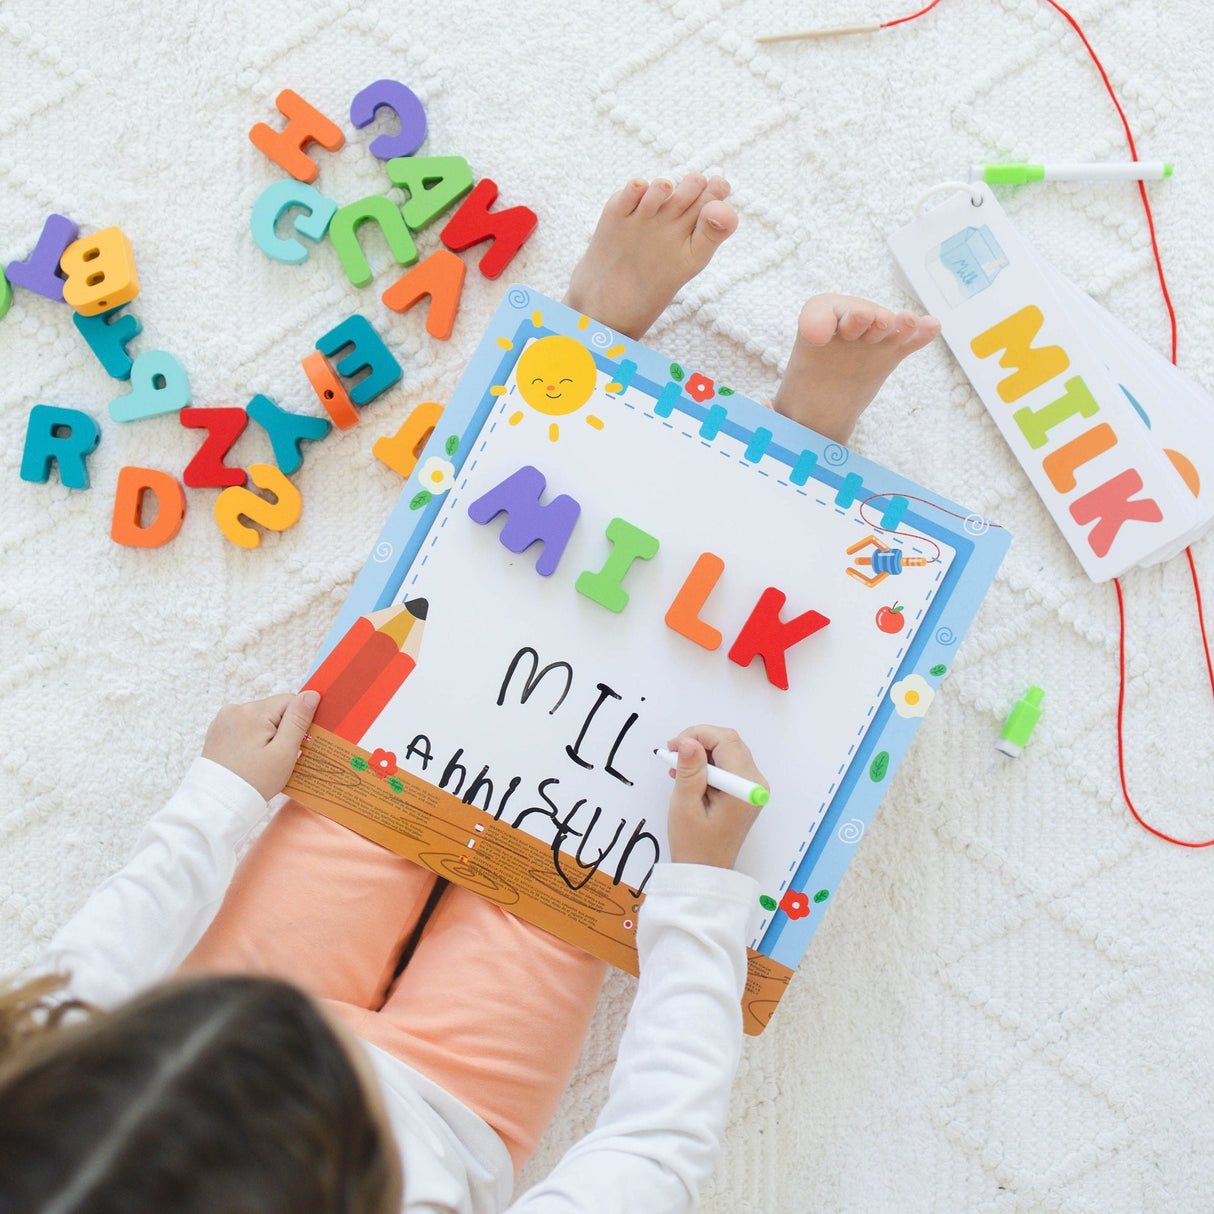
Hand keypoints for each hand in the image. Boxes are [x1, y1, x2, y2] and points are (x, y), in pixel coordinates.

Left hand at [201, 691, 319, 800]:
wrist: (217, 802)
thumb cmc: (254, 781)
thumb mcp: (284, 752)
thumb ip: (298, 720)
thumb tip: (311, 694)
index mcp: (254, 712)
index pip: (290, 701)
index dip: (299, 722)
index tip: (296, 743)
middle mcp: (235, 709)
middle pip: (274, 709)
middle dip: (281, 729)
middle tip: (278, 756)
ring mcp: (223, 719)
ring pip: (259, 718)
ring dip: (266, 734)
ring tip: (261, 759)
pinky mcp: (217, 730)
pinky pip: (244, 726)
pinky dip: (251, 737)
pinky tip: (249, 757)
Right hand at [664, 725, 766, 868]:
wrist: (705, 871)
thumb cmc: (694, 843)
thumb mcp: (685, 805)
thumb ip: (689, 770)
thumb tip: (688, 741)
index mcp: (744, 786)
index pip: (726, 741)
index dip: (698, 735)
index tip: (673, 746)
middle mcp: (755, 783)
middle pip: (729, 743)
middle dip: (699, 742)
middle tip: (672, 754)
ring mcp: (752, 787)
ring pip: (727, 751)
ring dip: (701, 753)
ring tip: (677, 769)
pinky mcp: (744, 791)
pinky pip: (728, 765)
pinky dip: (707, 764)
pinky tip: (689, 776)